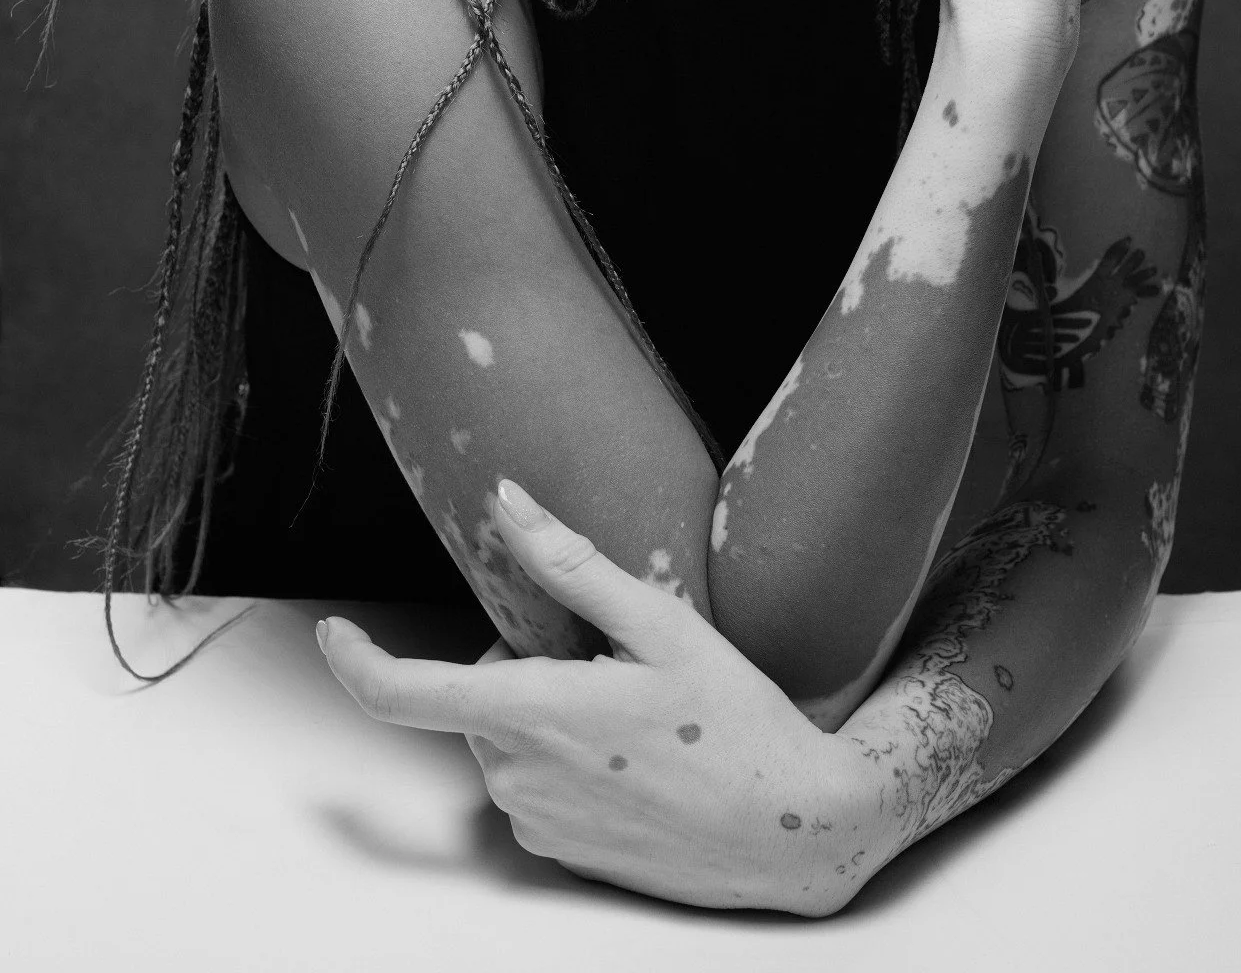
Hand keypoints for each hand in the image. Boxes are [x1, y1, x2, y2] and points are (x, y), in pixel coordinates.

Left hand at [318, 480, 862, 914]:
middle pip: (476, 697)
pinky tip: (637, 754)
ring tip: (636, 712)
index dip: (355, 659)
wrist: (793, 830)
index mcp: (535, 711)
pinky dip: (567, 756)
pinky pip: (533, 783)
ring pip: (506, 739)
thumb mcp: (663, 624)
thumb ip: (572, 564)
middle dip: (522, 665)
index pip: (405, 693)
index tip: (333, 631)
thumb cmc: (738, 724)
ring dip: (547, 712)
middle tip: (609, 660)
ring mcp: (538, 821)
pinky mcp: (560, 852)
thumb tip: (510, 501)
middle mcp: (520, 776)